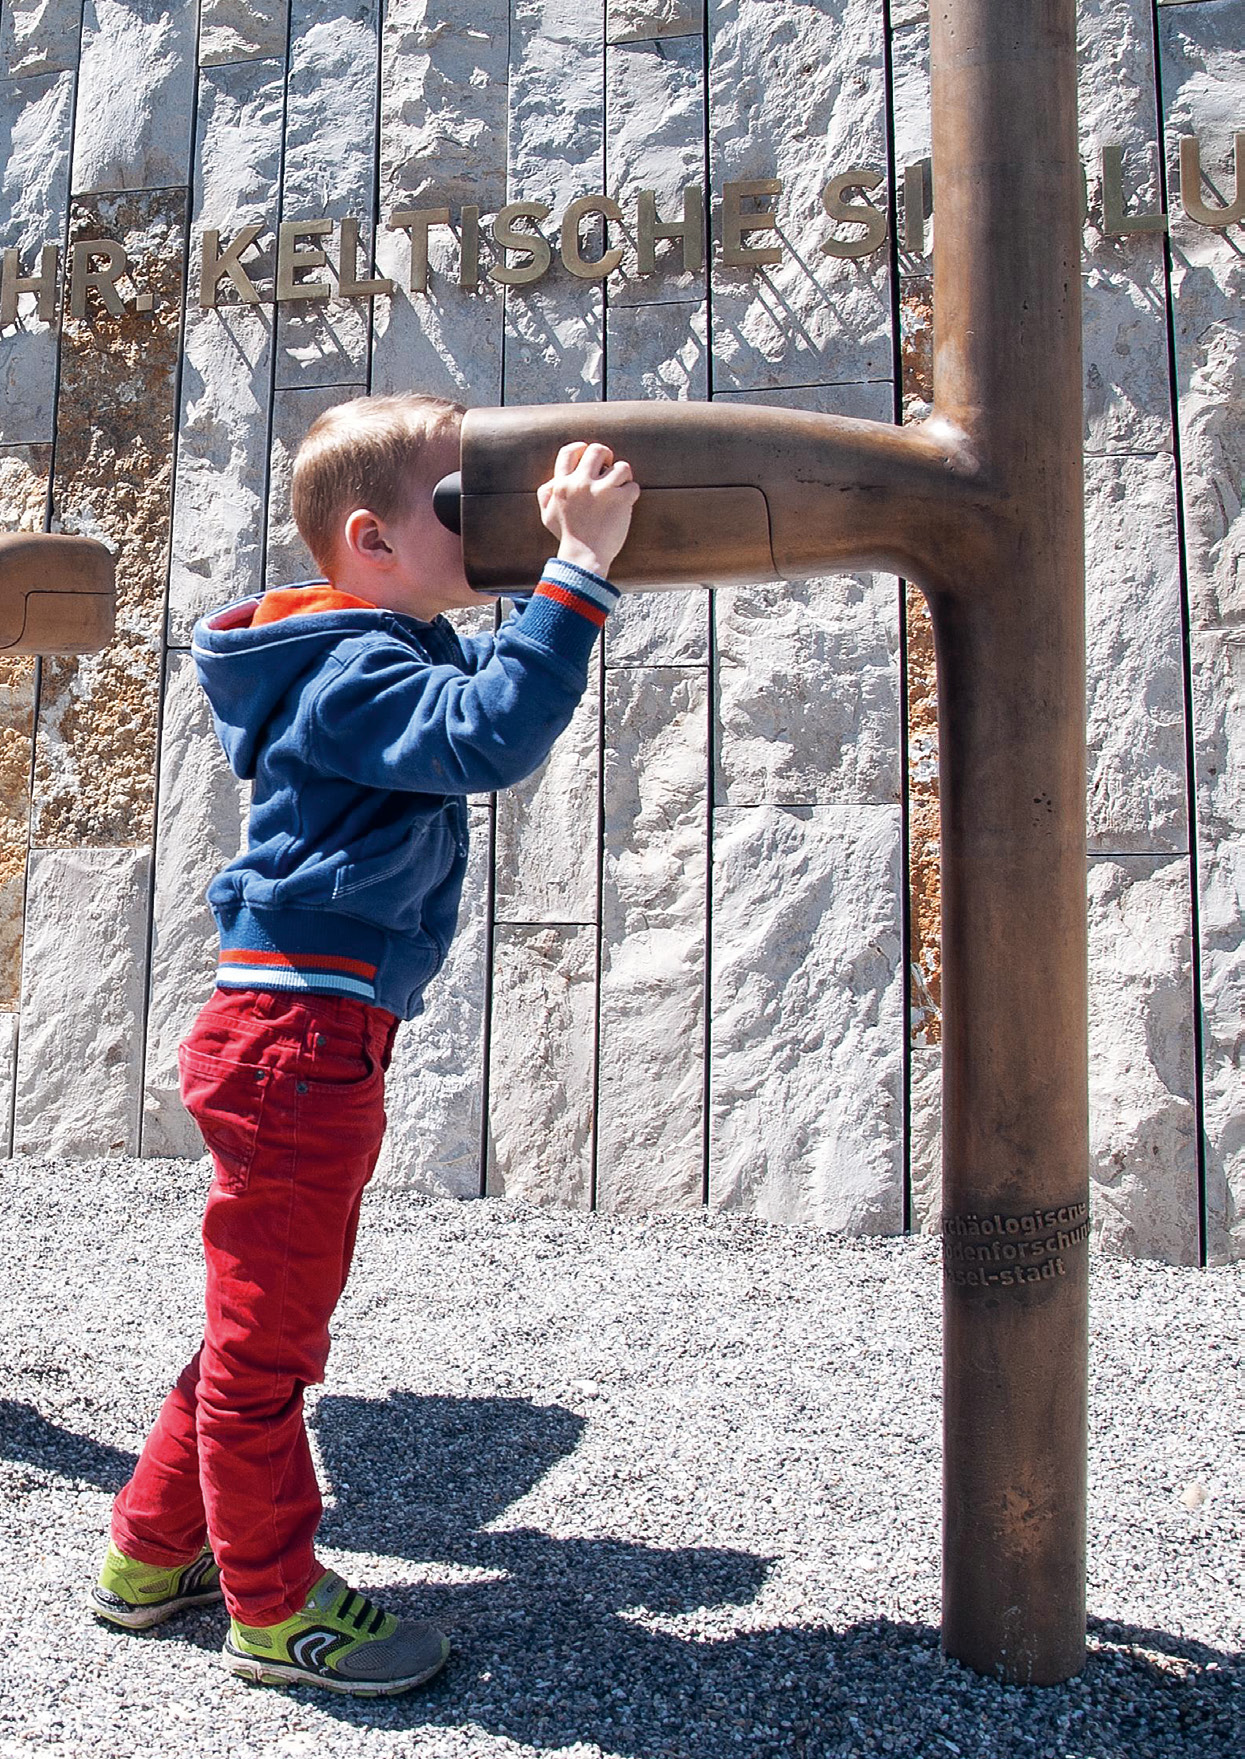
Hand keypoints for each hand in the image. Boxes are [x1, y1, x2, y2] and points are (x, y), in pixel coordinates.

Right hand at [536, 442, 639, 578]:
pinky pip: (633, 486)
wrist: (583, 558)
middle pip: (597, 451)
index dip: (581, 448)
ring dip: (623, 477)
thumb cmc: (568, 537)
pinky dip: (631, 494)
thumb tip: (553, 480)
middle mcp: (580, 483)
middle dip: (607, 457)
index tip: (588, 453)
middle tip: (610, 471)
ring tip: (619, 490)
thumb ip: (547, 494)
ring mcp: (601, 490)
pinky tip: (625, 505)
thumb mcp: (548, 515)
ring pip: (621, 466)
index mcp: (562, 484)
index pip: (568, 452)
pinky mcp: (620, 500)